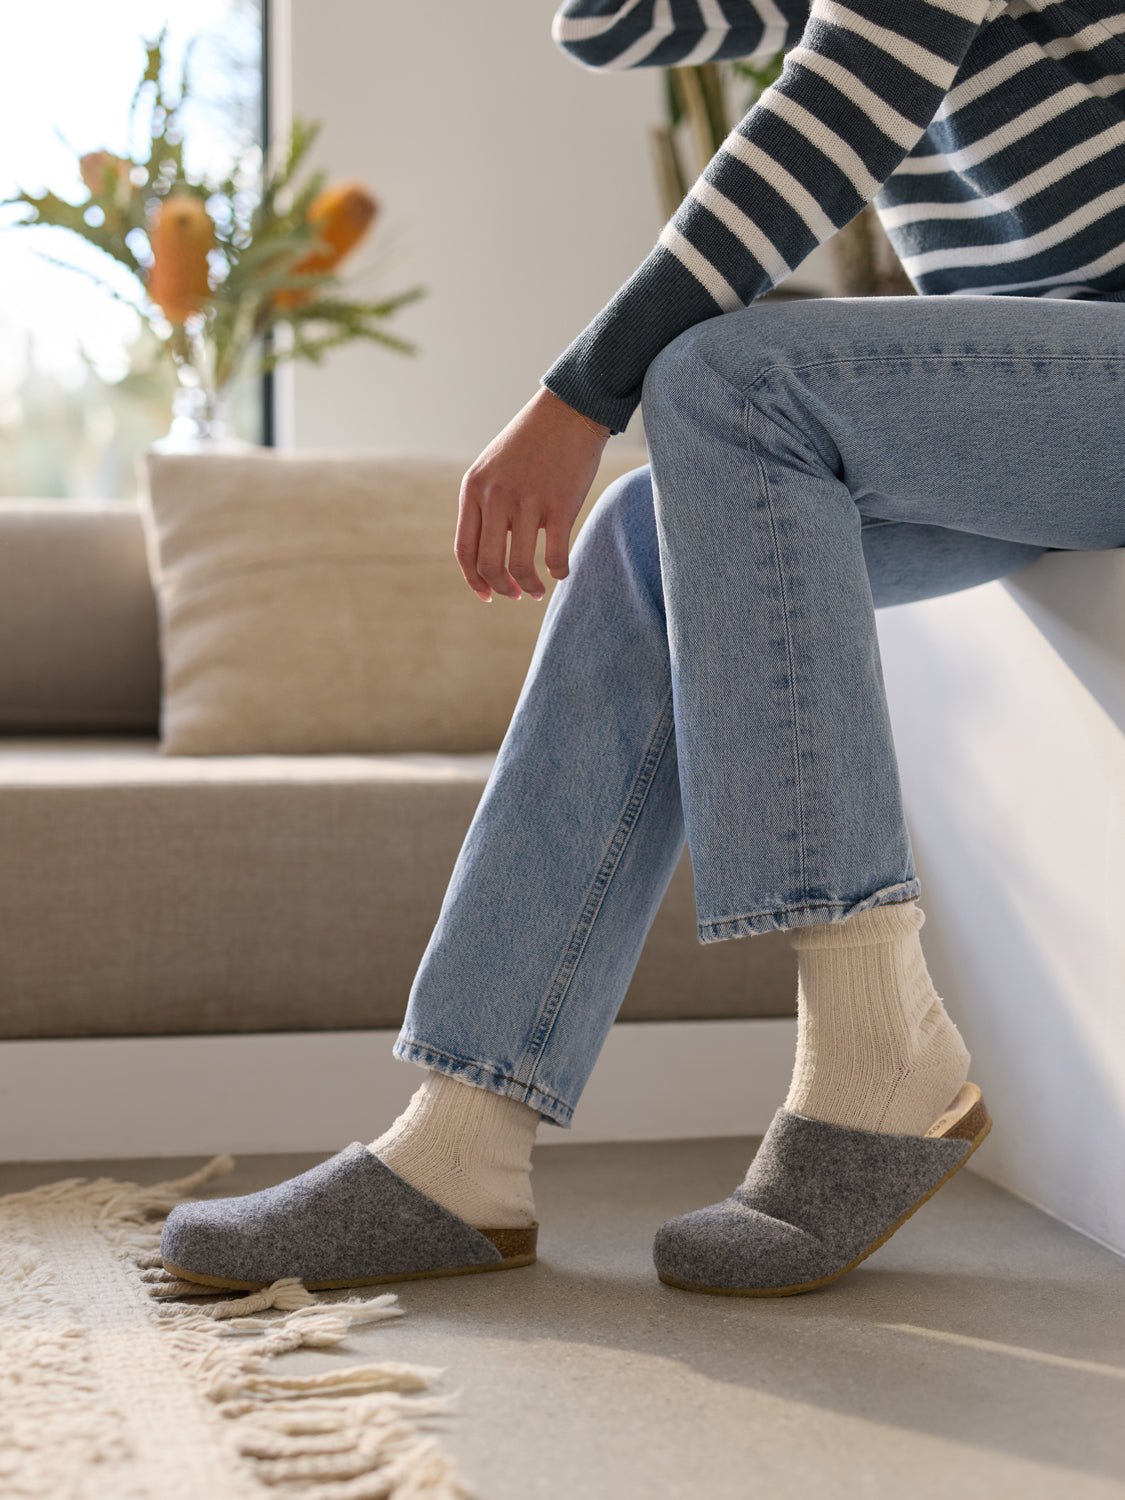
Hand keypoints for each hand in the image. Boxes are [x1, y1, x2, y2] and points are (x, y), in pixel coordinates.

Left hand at [455, 384, 611, 602]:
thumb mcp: (494, 467)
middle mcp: (496, 497)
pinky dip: (558, 572)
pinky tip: (562, 571)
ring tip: (538, 590)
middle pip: (489, 564)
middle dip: (502, 588)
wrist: (569, 410)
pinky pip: (555, 556)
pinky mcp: (560, 505)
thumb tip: (489, 553)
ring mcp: (527, 501)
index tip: (487, 594)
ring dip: (530, 587)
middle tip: (516, 594)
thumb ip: (485, 503)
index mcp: (474, 489)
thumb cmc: (533, 441)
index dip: (474, 580)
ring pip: (521, 567)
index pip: (465, 550)